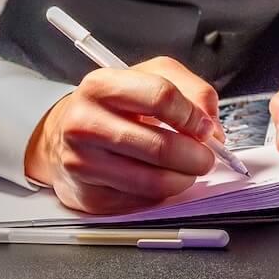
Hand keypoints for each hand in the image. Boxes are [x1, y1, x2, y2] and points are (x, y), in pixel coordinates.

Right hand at [22, 56, 223, 214]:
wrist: (67, 133)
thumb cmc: (115, 105)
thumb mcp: (151, 77)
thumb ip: (190, 90)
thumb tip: (211, 126)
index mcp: (102, 85)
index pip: (160, 97)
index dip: (192, 115)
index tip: (205, 127)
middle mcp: (85, 123)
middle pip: (161, 147)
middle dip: (197, 156)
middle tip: (206, 157)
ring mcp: (83, 162)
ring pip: (153, 182)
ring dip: (184, 179)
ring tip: (188, 170)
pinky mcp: (88, 195)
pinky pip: (141, 201)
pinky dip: (161, 193)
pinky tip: (158, 178)